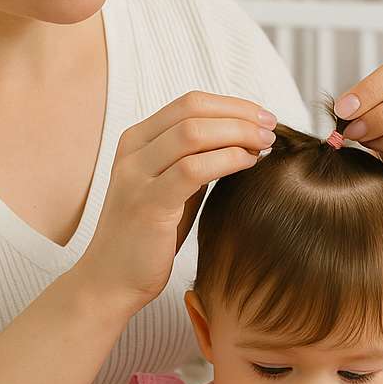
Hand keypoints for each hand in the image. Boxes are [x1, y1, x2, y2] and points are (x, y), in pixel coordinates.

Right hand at [75, 91, 276, 313]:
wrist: (111, 280)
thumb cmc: (148, 237)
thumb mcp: (172, 188)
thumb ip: (196, 161)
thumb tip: (243, 139)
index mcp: (137, 140)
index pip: (189, 103)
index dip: (232, 104)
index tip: (262, 116)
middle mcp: (132, 151)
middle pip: (192, 109)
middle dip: (240, 113)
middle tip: (271, 126)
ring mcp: (136, 176)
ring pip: (193, 133)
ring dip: (238, 133)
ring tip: (266, 144)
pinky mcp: (147, 204)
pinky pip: (193, 169)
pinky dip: (227, 159)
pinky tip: (249, 164)